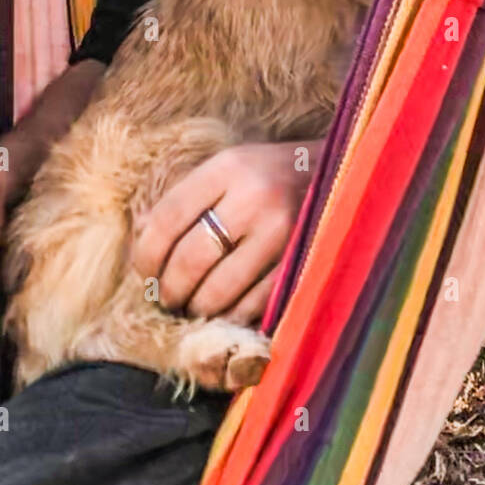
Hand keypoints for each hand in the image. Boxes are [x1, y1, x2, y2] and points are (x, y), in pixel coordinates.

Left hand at [131, 139, 321, 327]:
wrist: (343, 173)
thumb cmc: (270, 174)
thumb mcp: (227, 169)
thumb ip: (185, 197)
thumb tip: (141, 237)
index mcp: (229, 167)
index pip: (168, 217)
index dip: (146, 254)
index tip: (144, 273)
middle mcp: (255, 196)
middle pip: (191, 259)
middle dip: (170, 289)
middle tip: (166, 299)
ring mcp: (283, 232)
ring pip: (220, 290)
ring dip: (197, 308)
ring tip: (192, 307)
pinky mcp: (303, 262)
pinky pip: (254, 305)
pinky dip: (232, 317)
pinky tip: (226, 312)